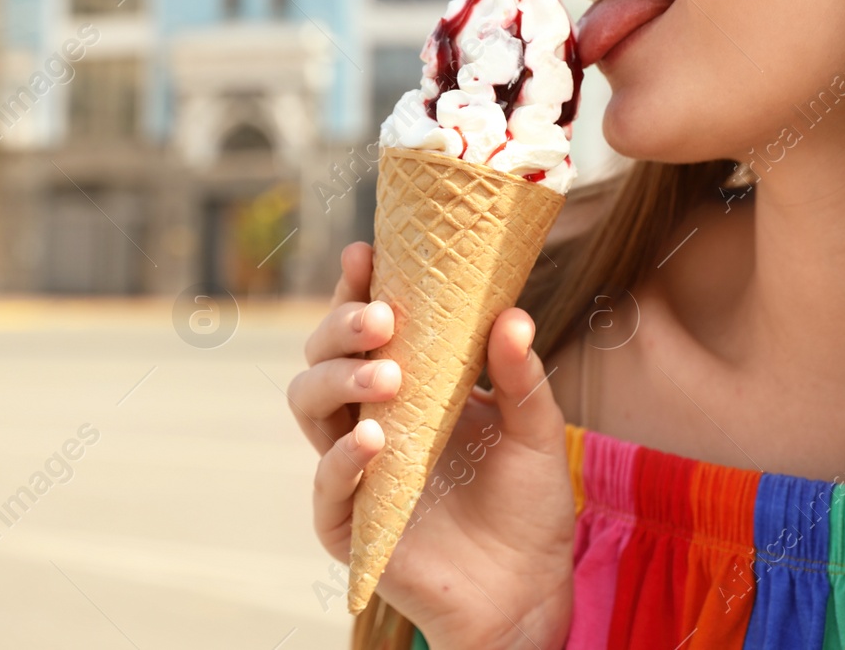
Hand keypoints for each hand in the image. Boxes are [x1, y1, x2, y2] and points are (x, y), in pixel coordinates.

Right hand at [289, 242, 575, 649]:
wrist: (528, 592)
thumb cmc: (526, 505)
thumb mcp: (535, 431)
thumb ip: (519, 377)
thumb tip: (512, 314)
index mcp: (409, 385)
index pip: (365, 326)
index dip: (356, 287)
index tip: (366, 253)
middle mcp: (370, 417)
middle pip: (322, 354)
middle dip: (341, 326)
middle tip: (382, 318)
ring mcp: (354, 468)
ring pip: (308, 404)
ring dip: (339, 378)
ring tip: (389, 376)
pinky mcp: (349, 521)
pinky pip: (327, 482)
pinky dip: (343, 456)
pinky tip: (372, 440)